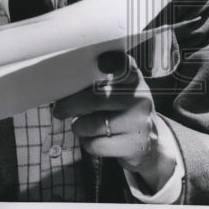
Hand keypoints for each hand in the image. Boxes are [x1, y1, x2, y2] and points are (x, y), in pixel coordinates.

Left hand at [53, 51, 177, 192]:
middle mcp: (139, 99)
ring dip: (78, 127)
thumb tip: (61, 87)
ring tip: (82, 125)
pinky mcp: (135, 146)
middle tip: (59, 110)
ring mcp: (140, 123)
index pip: (125, 66)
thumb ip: (95, 82)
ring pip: (90, 125)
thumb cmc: (121, 109)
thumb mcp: (116, 90)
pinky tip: (96, 139)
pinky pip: (95, 144)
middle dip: (69, 106)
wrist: (149, 141)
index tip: (100, 63)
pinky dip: (88, 143)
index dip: (113, 63)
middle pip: (93, 100)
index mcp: (132, 79)